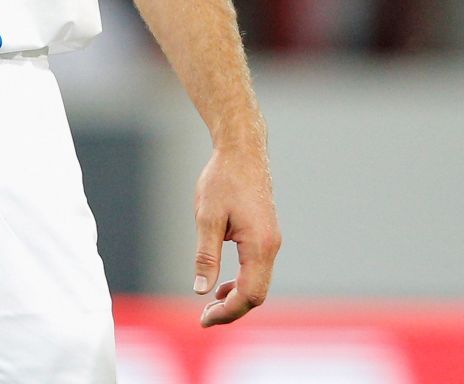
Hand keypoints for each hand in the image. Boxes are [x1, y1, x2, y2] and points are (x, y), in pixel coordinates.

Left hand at [192, 144, 280, 325]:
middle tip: (204, 317)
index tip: (203, 319)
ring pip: (258, 283)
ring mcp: (271, 242)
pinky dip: (241, 282)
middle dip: (231, 310)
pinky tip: (222, 283)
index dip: (227, 312)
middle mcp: (271, 247)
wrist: (243, 153)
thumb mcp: (206, 217)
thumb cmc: (222, 180)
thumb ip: (205, 255)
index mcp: (259, 246)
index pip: (249, 294)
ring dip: (236, 297)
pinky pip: (257, 269)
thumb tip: (201, 289)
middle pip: (257, 294)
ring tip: (211, 304)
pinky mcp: (266, 236)